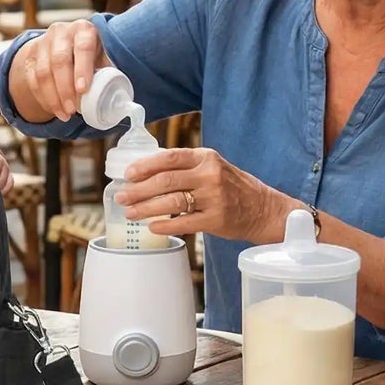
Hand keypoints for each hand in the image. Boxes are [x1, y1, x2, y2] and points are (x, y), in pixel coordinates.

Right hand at [14, 20, 106, 121]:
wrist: (64, 44)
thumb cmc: (89, 55)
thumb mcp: (101, 58)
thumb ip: (108, 74)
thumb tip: (119, 100)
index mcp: (84, 30)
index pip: (83, 48)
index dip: (82, 70)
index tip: (83, 90)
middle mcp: (61, 31)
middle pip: (60, 61)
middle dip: (65, 89)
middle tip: (72, 110)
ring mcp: (42, 42)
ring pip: (43, 72)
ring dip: (53, 97)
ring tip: (64, 114)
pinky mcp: (30, 55)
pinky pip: (32, 79)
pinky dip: (42, 97)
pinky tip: (52, 108)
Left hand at [115, 146, 288, 242]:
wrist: (262, 208)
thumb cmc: (231, 187)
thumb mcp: (212, 166)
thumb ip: (185, 166)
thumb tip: (144, 173)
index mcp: (205, 157)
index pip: (169, 157)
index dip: (145, 165)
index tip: (127, 174)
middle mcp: (210, 175)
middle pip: (166, 180)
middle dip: (139, 190)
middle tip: (121, 196)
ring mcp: (214, 198)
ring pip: (172, 202)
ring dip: (146, 208)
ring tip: (130, 213)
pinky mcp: (216, 219)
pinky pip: (184, 223)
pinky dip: (165, 225)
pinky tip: (152, 226)